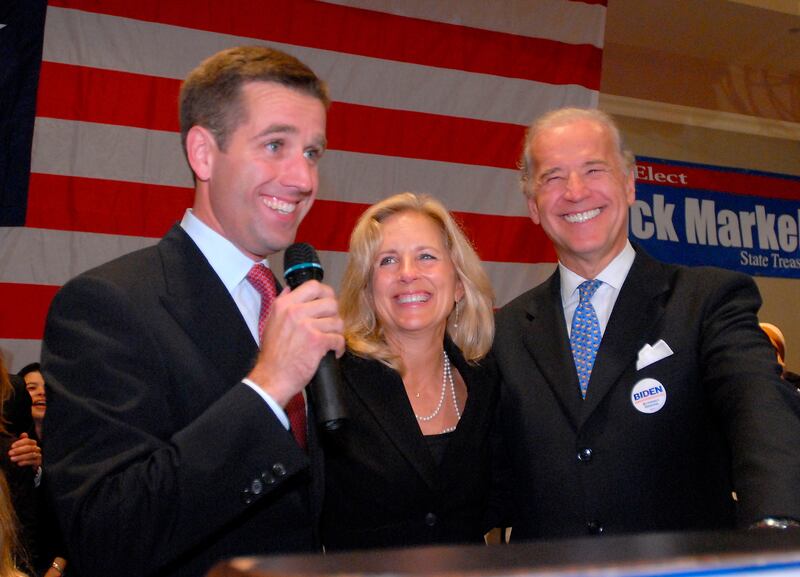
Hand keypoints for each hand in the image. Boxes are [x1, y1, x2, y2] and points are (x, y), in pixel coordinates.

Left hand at [8, 433, 41, 467]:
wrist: (29, 463)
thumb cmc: (23, 453)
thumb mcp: (21, 446)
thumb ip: (22, 440)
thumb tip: (24, 433)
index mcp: (33, 443)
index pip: (27, 441)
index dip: (20, 443)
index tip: (12, 446)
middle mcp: (36, 448)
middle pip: (29, 447)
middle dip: (19, 450)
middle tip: (10, 453)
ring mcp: (38, 455)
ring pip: (31, 454)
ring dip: (21, 457)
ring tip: (12, 459)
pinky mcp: (38, 462)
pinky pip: (33, 461)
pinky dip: (25, 462)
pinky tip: (18, 463)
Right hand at [247, 280, 343, 406]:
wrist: (272, 378)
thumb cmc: (273, 355)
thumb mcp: (271, 322)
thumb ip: (282, 303)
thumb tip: (291, 288)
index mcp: (284, 304)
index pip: (314, 286)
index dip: (326, 294)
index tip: (327, 303)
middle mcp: (295, 312)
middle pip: (331, 303)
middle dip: (334, 316)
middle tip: (329, 326)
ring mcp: (307, 326)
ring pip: (337, 321)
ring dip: (336, 333)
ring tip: (329, 340)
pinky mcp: (317, 342)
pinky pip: (339, 338)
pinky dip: (339, 347)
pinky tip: (332, 352)